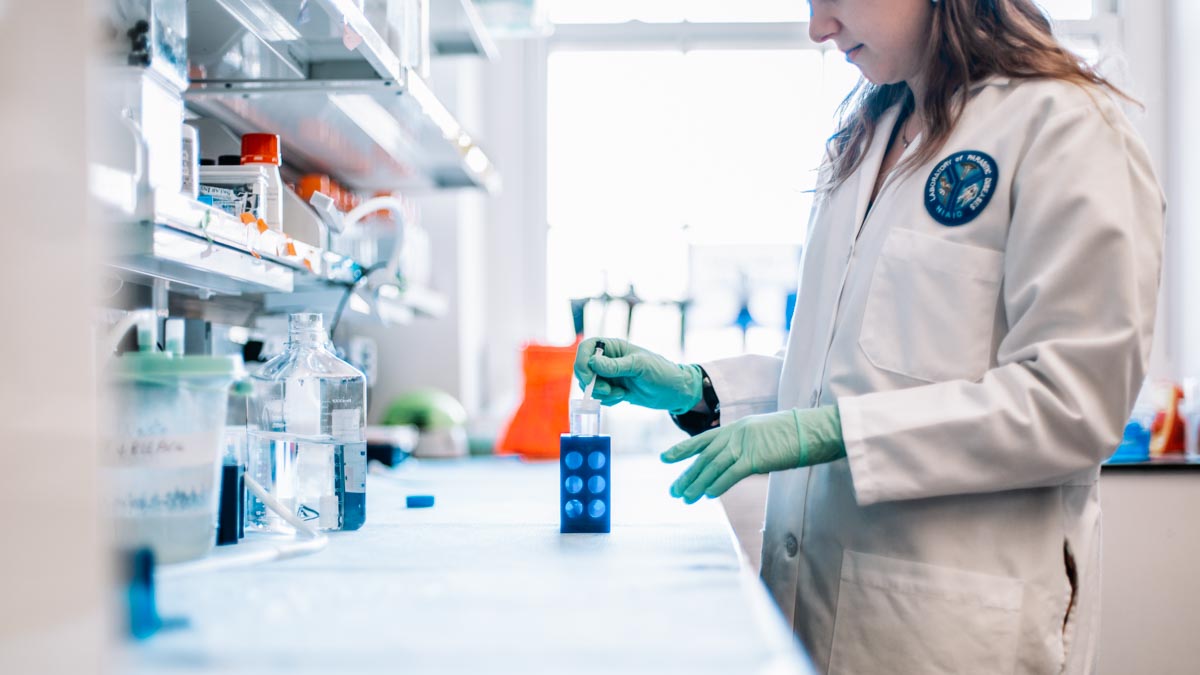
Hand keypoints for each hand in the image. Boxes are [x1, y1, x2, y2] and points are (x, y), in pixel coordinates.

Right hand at [573, 337, 701, 413]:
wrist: (674, 392)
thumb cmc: (661, 372)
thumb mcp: (639, 367)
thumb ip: (615, 366)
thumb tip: (592, 363)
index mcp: (613, 347)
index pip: (586, 348)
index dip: (582, 362)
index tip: (587, 377)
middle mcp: (608, 360)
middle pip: (584, 369)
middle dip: (592, 383)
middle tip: (607, 390)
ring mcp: (609, 376)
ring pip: (590, 386)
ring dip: (602, 394)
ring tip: (622, 394)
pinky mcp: (613, 389)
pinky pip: (599, 397)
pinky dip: (608, 400)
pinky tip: (623, 397)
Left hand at [661, 406, 845, 502]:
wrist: (813, 430)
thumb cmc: (794, 434)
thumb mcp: (763, 434)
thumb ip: (745, 445)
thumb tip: (734, 460)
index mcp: (736, 427)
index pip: (703, 440)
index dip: (682, 450)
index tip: (665, 458)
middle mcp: (736, 434)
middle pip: (704, 457)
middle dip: (687, 475)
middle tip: (673, 491)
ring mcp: (745, 444)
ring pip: (713, 467)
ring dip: (697, 484)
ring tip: (685, 498)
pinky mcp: (756, 457)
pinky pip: (731, 473)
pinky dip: (717, 484)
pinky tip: (707, 495)